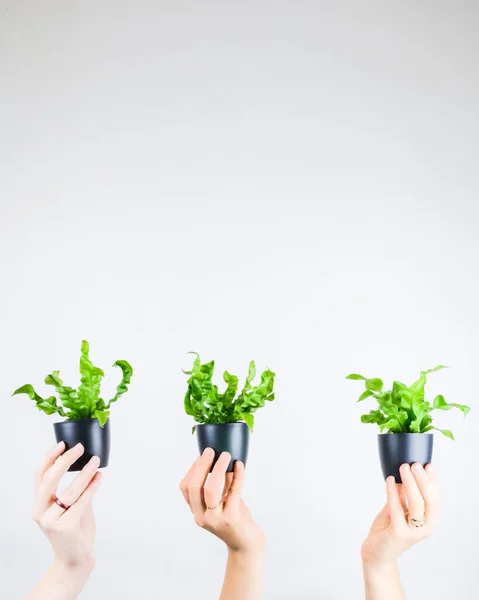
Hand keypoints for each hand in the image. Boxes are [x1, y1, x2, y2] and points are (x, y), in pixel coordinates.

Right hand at [33, 441, 101, 570]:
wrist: (75, 560)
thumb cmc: (74, 530)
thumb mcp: (70, 506)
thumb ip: (74, 488)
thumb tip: (88, 463)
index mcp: (38, 505)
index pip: (40, 475)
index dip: (49, 457)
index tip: (62, 443)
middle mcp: (41, 512)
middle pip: (49, 479)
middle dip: (65, 460)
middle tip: (80, 447)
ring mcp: (52, 521)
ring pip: (69, 490)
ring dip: (85, 472)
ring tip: (96, 460)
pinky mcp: (66, 527)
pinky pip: (82, 501)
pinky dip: (92, 486)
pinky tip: (99, 476)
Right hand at [179, 448, 264, 555]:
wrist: (247, 546)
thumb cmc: (236, 520)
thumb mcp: (224, 501)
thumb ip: (222, 483)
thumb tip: (222, 457)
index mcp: (197, 511)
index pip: (185, 488)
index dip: (193, 469)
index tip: (202, 455)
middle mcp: (202, 517)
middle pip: (194, 487)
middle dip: (202, 465)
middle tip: (211, 451)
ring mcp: (215, 520)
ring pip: (210, 489)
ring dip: (218, 468)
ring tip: (226, 455)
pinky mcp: (231, 520)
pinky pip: (233, 492)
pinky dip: (237, 475)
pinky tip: (240, 465)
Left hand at [362, 463, 440, 568]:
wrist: (376, 553)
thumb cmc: (387, 529)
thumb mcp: (398, 509)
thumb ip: (403, 495)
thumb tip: (405, 473)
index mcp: (428, 521)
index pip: (436, 499)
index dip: (433, 481)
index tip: (428, 465)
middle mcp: (425, 528)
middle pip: (430, 500)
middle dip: (423, 480)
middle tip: (414, 464)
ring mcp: (413, 532)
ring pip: (417, 504)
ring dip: (411, 483)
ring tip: (403, 468)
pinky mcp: (399, 533)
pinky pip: (397, 508)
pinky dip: (393, 492)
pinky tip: (389, 480)